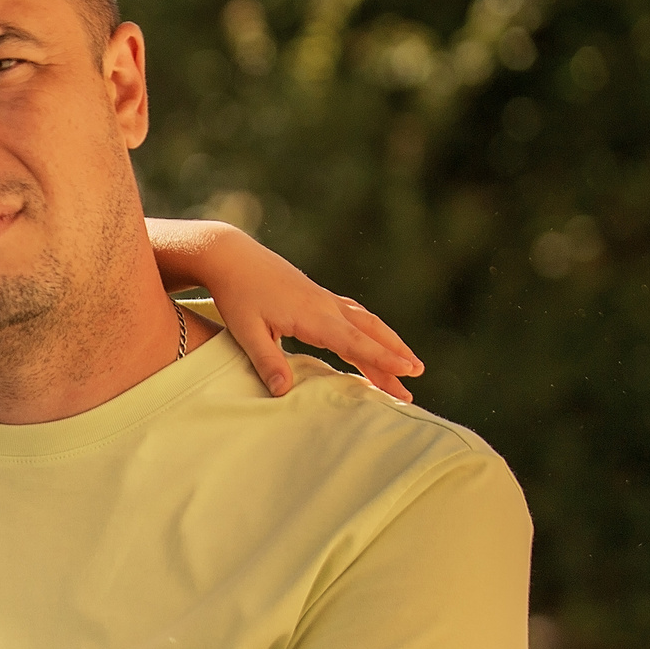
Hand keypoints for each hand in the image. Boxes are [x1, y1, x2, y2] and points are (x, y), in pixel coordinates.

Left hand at [176, 221, 424, 400]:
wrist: (233, 256)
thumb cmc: (238, 294)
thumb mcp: (246, 331)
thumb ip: (267, 361)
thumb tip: (283, 392)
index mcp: (313, 317)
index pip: (355, 343)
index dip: (382, 358)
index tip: (408, 371)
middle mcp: (326, 306)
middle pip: (370, 333)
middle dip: (395, 354)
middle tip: (417, 375)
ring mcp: (324, 300)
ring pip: (366, 323)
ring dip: (388, 342)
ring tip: (407, 362)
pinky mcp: (318, 297)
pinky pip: (353, 316)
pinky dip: (369, 331)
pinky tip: (374, 339)